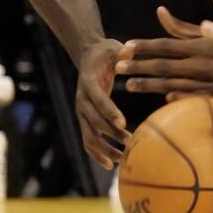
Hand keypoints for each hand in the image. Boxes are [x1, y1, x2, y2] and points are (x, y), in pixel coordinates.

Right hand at [76, 39, 131, 168]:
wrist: (88, 56)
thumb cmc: (106, 52)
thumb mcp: (114, 47)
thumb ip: (121, 52)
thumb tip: (129, 50)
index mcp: (88, 83)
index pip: (98, 99)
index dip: (109, 111)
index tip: (123, 124)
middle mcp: (81, 100)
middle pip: (94, 121)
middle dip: (112, 135)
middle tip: (131, 144)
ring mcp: (81, 112)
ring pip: (89, 135)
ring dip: (105, 149)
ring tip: (123, 160)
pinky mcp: (85, 119)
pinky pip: (88, 139)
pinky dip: (98, 153)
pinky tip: (111, 165)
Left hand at [115, 7, 212, 101]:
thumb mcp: (212, 28)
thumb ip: (182, 26)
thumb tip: (159, 11)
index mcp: (201, 43)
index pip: (165, 44)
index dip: (144, 45)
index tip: (125, 46)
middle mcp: (202, 62)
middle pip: (164, 65)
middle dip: (139, 66)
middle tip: (118, 67)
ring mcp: (210, 79)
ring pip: (174, 83)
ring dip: (151, 85)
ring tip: (130, 85)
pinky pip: (196, 98)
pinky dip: (181, 97)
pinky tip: (165, 100)